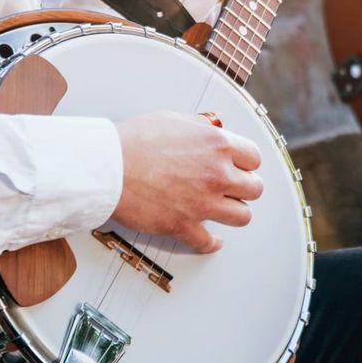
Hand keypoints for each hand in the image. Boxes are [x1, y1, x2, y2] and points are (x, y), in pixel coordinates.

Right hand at [112, 111, 263, 253]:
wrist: (107, 167)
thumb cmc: (133, 141)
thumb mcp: (173, 119)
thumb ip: (200, 126)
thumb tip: (212, 128)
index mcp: (216, 145)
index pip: (254, 157)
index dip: (246, 163)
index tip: (241, 167)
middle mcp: (216, 174)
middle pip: (254, 188)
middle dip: (245, 188)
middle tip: (235, 188)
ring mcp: (203, 202)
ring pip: (242, 216)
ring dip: (234, 213)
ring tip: (225, 209)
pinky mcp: (184, 225)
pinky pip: (208, 242)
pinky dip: (210, 243)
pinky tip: (211, 239)